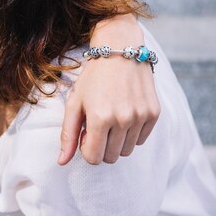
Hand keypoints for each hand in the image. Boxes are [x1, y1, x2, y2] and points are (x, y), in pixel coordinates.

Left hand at [58, 16, 159, 164]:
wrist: (120, 52)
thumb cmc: (92, 79)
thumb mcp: (74, 103)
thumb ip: (67, 135)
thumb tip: (61, 162)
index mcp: (100, 118)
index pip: (94, 158)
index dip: (86, 149)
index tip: (85, 133)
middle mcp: (123, 120)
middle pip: (111, 157)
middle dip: (101, 146)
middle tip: (97, 125)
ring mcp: (141, 117)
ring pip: (126, 151)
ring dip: (116, 141)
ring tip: (110, 118)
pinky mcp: (154, 114)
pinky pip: (141, 140)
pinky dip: (131, 133)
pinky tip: (124, 114)